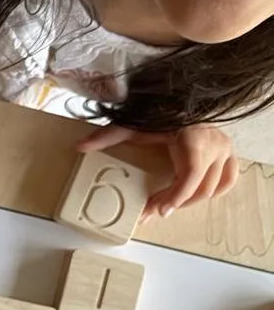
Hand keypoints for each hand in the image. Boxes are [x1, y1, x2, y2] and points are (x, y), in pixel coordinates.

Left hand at [77, 124, 237, 219]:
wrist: (183, 99)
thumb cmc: (161, 112)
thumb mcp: (133, 124)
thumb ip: (108, 135)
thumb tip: (80, 146)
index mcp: (194, 138)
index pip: (192, 174)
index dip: (177, 195)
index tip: (161, 209)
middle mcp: (214, 143)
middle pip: (200, 187)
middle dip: (175, 202)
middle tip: (152, 210)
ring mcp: (225, 149)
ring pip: (214, 188)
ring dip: (189, 200)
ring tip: (166, 204)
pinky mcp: (229, 152)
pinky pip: (228, 179)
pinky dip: (213, 191)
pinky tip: (191, 195)